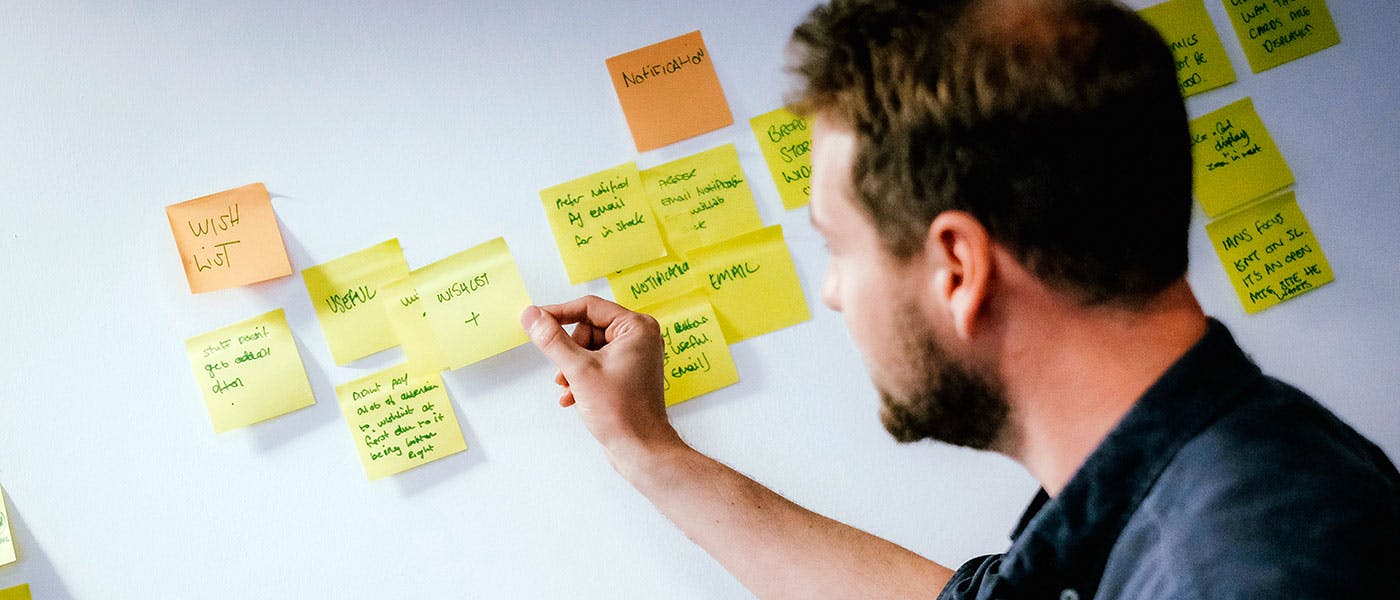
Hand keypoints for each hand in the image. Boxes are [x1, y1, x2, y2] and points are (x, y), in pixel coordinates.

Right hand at [521, 296, 682, 468]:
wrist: (640, 448)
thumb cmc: (622, 411)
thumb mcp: (578, 370)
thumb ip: (552, 340)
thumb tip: (532, 316)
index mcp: (636, 327)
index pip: (589, 307)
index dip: (558, 313)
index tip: (535, 321)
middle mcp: (639, 338)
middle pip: (588, 329)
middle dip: (569, 352)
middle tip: (564, 373)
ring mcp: (634, 356)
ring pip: (588, 349)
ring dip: (572, 368)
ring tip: (569, 388)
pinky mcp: (627, 374)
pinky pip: (596, 364)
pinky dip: (581, 378)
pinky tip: (573, 397)